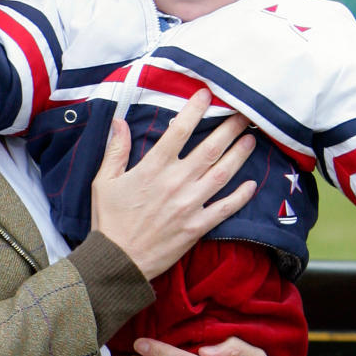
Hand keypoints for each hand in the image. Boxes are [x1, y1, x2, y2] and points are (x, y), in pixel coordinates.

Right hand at [90, 89, 256, 280]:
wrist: (117, 261)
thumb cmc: (109, 221)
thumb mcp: (103, 182)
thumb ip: (116, 150)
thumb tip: (119, 121)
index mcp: (153, 168)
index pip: (180, 130)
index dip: (195, 109)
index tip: (207, 94)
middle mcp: (176, 182)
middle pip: (210, 148)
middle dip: (229, 127)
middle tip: (243, 113)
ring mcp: (190, 204)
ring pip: (223, 173)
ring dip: (240, 154)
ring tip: (251, 139)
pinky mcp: (198, 226)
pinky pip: (225, 208)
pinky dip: (241, 195)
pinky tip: (252, 184)